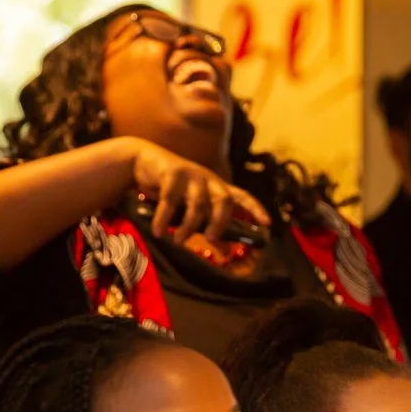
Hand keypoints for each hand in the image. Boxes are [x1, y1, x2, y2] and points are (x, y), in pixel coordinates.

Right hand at [130, 139, 268, 244]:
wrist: (144, 161)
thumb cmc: (172, 189)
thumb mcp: (191, 206)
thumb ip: (206, 224)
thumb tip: (223, 250)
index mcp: (217, 187)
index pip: (243, 197)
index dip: (256, 210)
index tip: (267, 224)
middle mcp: (209, 179)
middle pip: (224, 200)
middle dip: (219, 222)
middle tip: (210, 239)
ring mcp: (192, 174)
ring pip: (197, 204)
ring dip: (187, 226)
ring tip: (178, 241)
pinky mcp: (173, 172)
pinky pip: (170, 200)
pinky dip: (163, 218)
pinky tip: (158, 231)